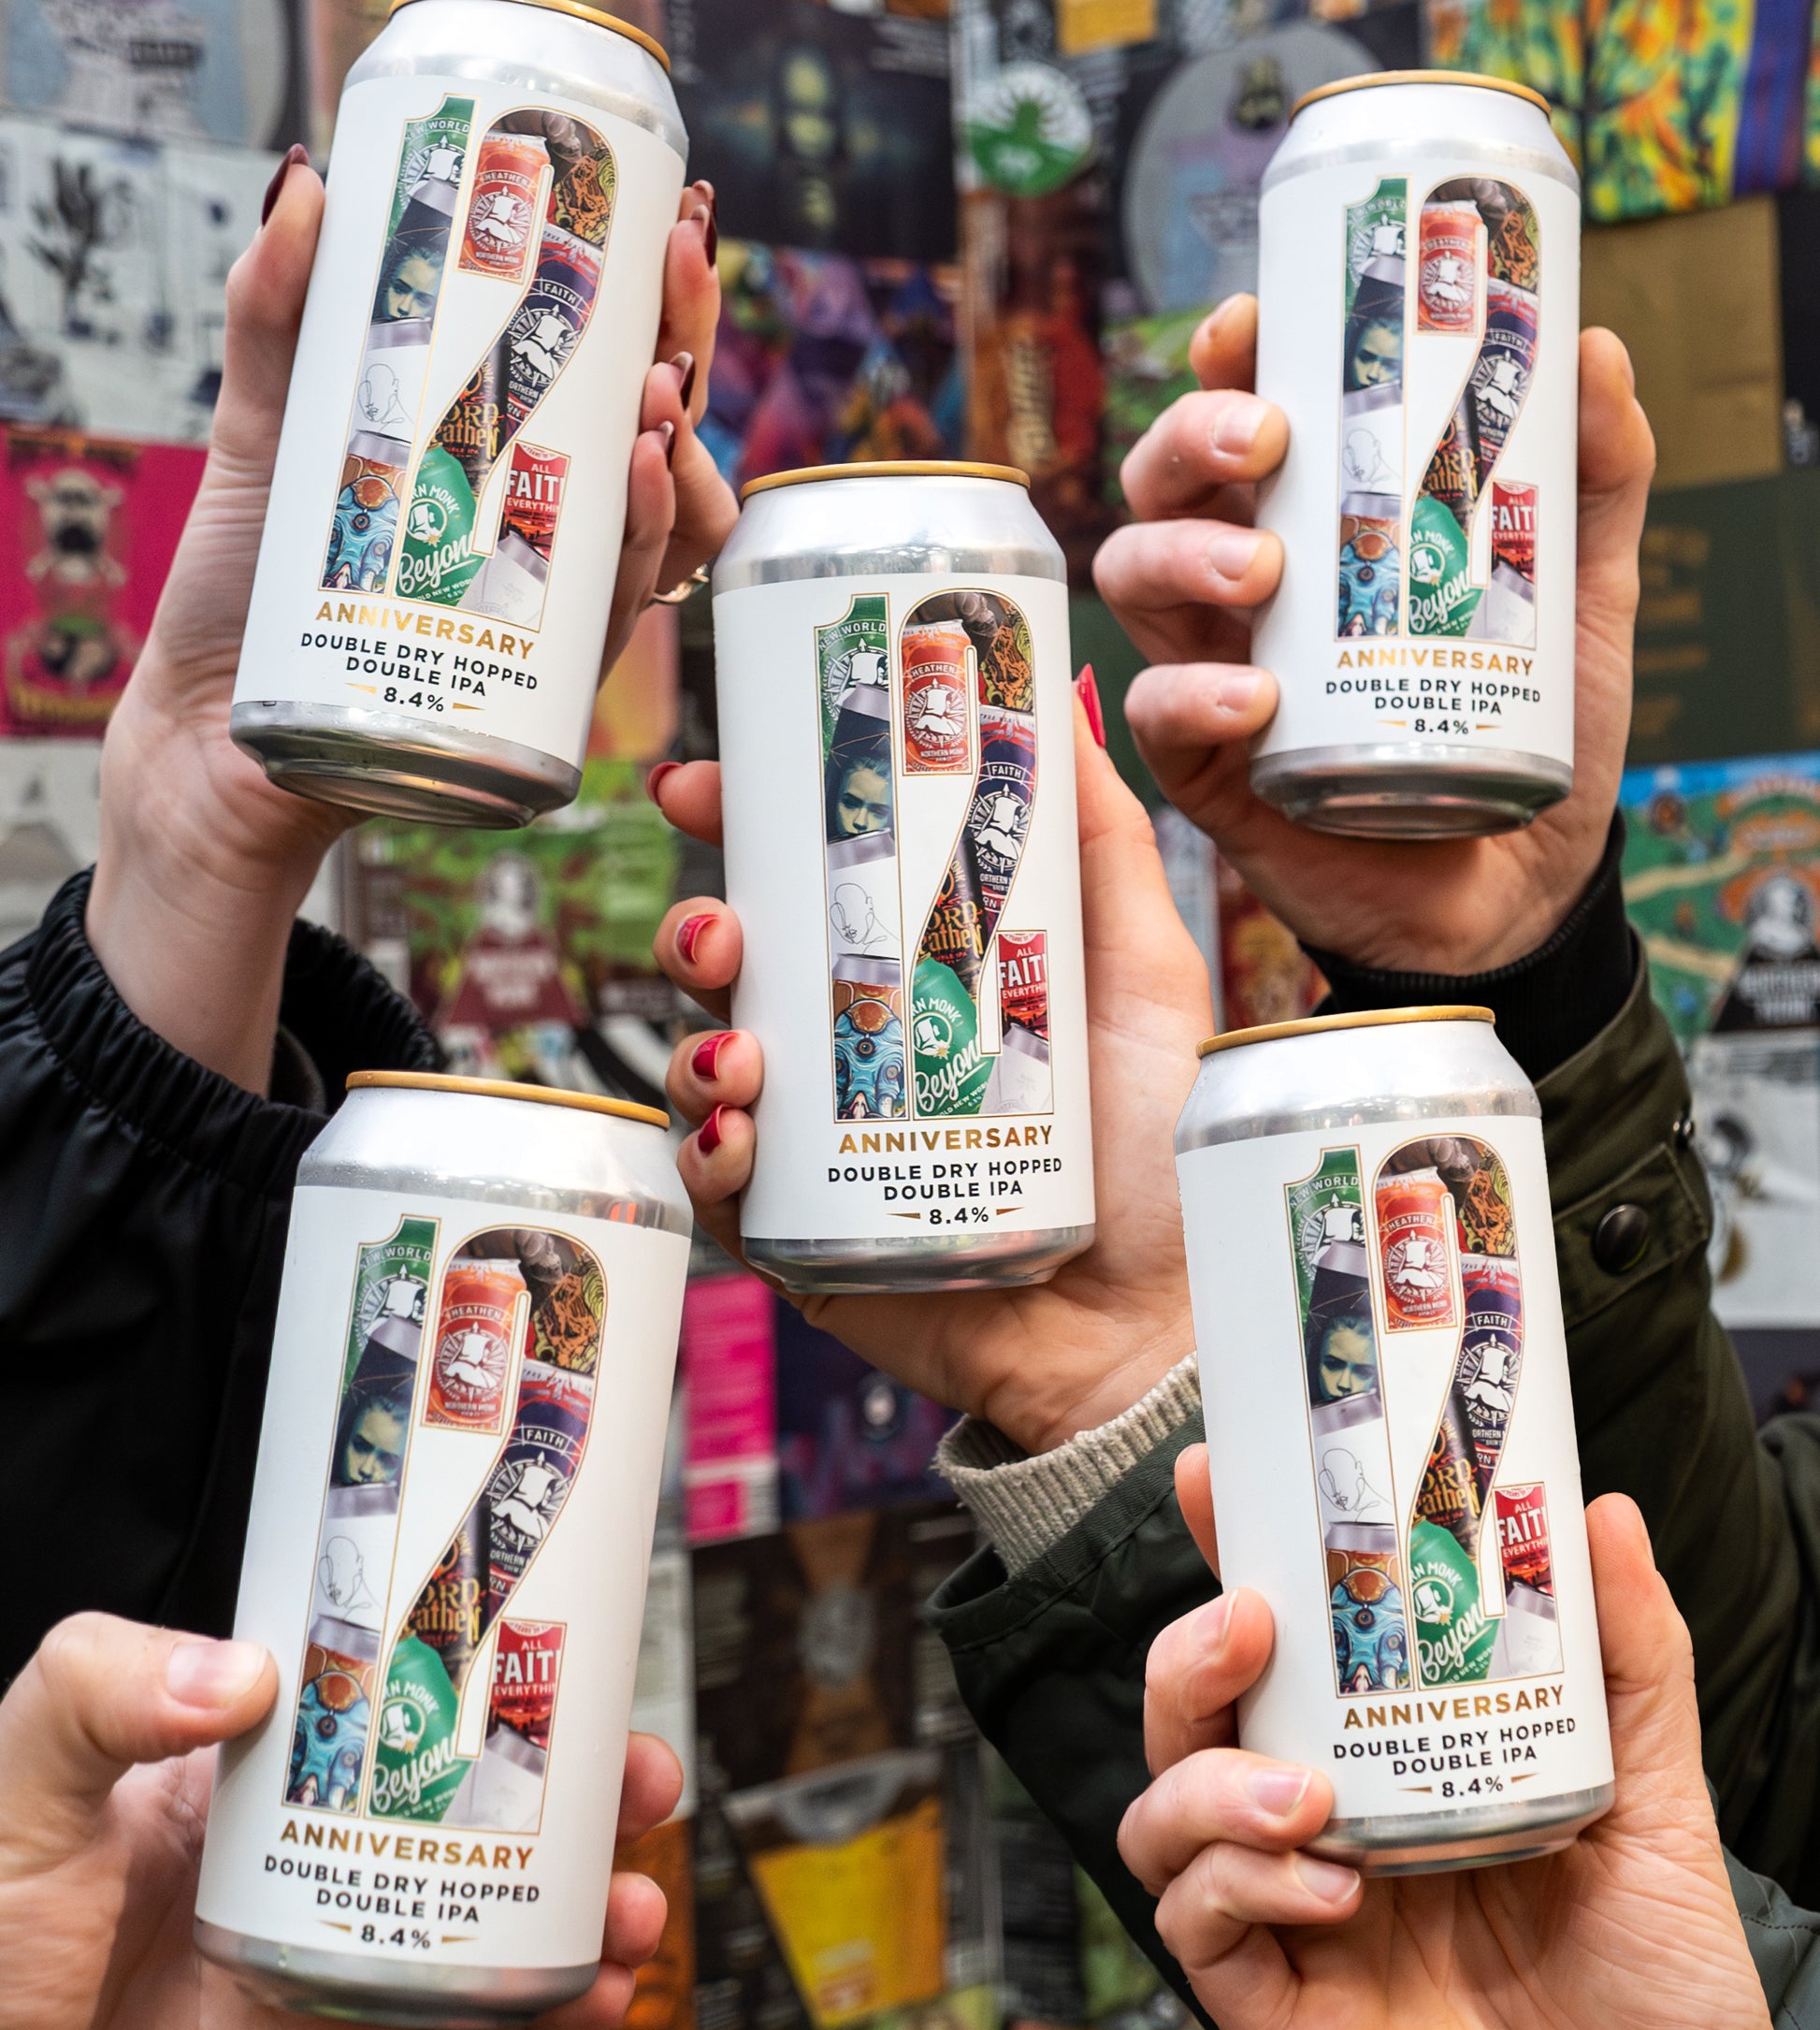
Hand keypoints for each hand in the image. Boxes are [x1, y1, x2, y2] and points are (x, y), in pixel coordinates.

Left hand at [0, 1612, 680, 2029]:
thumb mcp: (16, 1801)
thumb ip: (92, 1696)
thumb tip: (241, 1668)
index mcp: (258, 1795)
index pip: (398, 1707)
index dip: (485, 1670)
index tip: (552, 1634)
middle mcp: (324, 1880)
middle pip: (484, 1813)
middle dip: (579, 1785)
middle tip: (634, 1764)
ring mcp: (354, 1988)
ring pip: (511, 1927)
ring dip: (596, 1899)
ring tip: (634, 1886)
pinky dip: (561, 2022)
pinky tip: (597, 1983)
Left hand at [87, 157, 735, 1094]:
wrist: (211, 729)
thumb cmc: (247, 585)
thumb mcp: (262, 426)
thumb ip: (278, 312)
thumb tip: (306, 179)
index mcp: (507, 455)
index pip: (607, 363)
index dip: (658, 294)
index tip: (674, 213)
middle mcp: (551, 527)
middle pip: (661, 427)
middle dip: (689, 339)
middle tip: (678, 260)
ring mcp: (556, 601)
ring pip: (671, 517)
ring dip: (686, 441)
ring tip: (658, 383)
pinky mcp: (547, 676)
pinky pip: (626, 601)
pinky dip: (653, 529)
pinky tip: (647, 467)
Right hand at [647, 688, 1212, 1453]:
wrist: (1162, 1325)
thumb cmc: (1165, 1150)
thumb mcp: (1148, 974)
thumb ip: (1103, 846)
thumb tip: (1062, 705)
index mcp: (921, 972)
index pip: (809, 880)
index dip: (744, 823)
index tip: (706, 778)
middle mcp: (858, 1047)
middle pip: (738, 965)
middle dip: (698, 926)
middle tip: (718, 925)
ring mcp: (825, 1143)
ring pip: (707, 1065)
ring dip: (694, 1041)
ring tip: (743, 1050)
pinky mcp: (805, 1236)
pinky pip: (718, 1186)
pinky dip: (705, 1152)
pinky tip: (735, 1135)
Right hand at [1093, 296, 1656, 974]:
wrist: (1520, 891)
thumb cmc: (1530, 734)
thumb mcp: (1578, 602)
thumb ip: (1589, 486)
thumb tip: (1596, 352)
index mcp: (1313, 527)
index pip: (1241, 421)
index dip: (1224, 361)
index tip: (1249, 325)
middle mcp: (1247, 592)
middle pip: (1164, 484)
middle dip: (1189, 440)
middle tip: (1263, 438)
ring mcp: (1218, 675)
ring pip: (1136, 582)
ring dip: (1179, 556)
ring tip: (1257, 568)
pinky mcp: (1212, 771)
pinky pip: (1157, 718)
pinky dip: (1190, 697)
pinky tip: (1255, 698)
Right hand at [1119, 1463, 1807, 2029]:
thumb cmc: (1668, 1984)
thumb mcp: (1657, 1798)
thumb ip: (1629, 1657)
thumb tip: (1601, 1510)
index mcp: (1387, 1765)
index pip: (1280, 1651)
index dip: (1230, 1560)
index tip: (1216, 1477)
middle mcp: (1321, 1831)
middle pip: (1186, 1721)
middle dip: (1186, 1655)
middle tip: (1253, 1625)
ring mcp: (1292, 1922)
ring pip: (1159, 1818)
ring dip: (1206, 1783)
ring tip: (1304, 1794)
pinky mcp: (1281, 2016)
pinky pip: (1194, 1928)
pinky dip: (1238, 1887)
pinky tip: (1329, 1888)